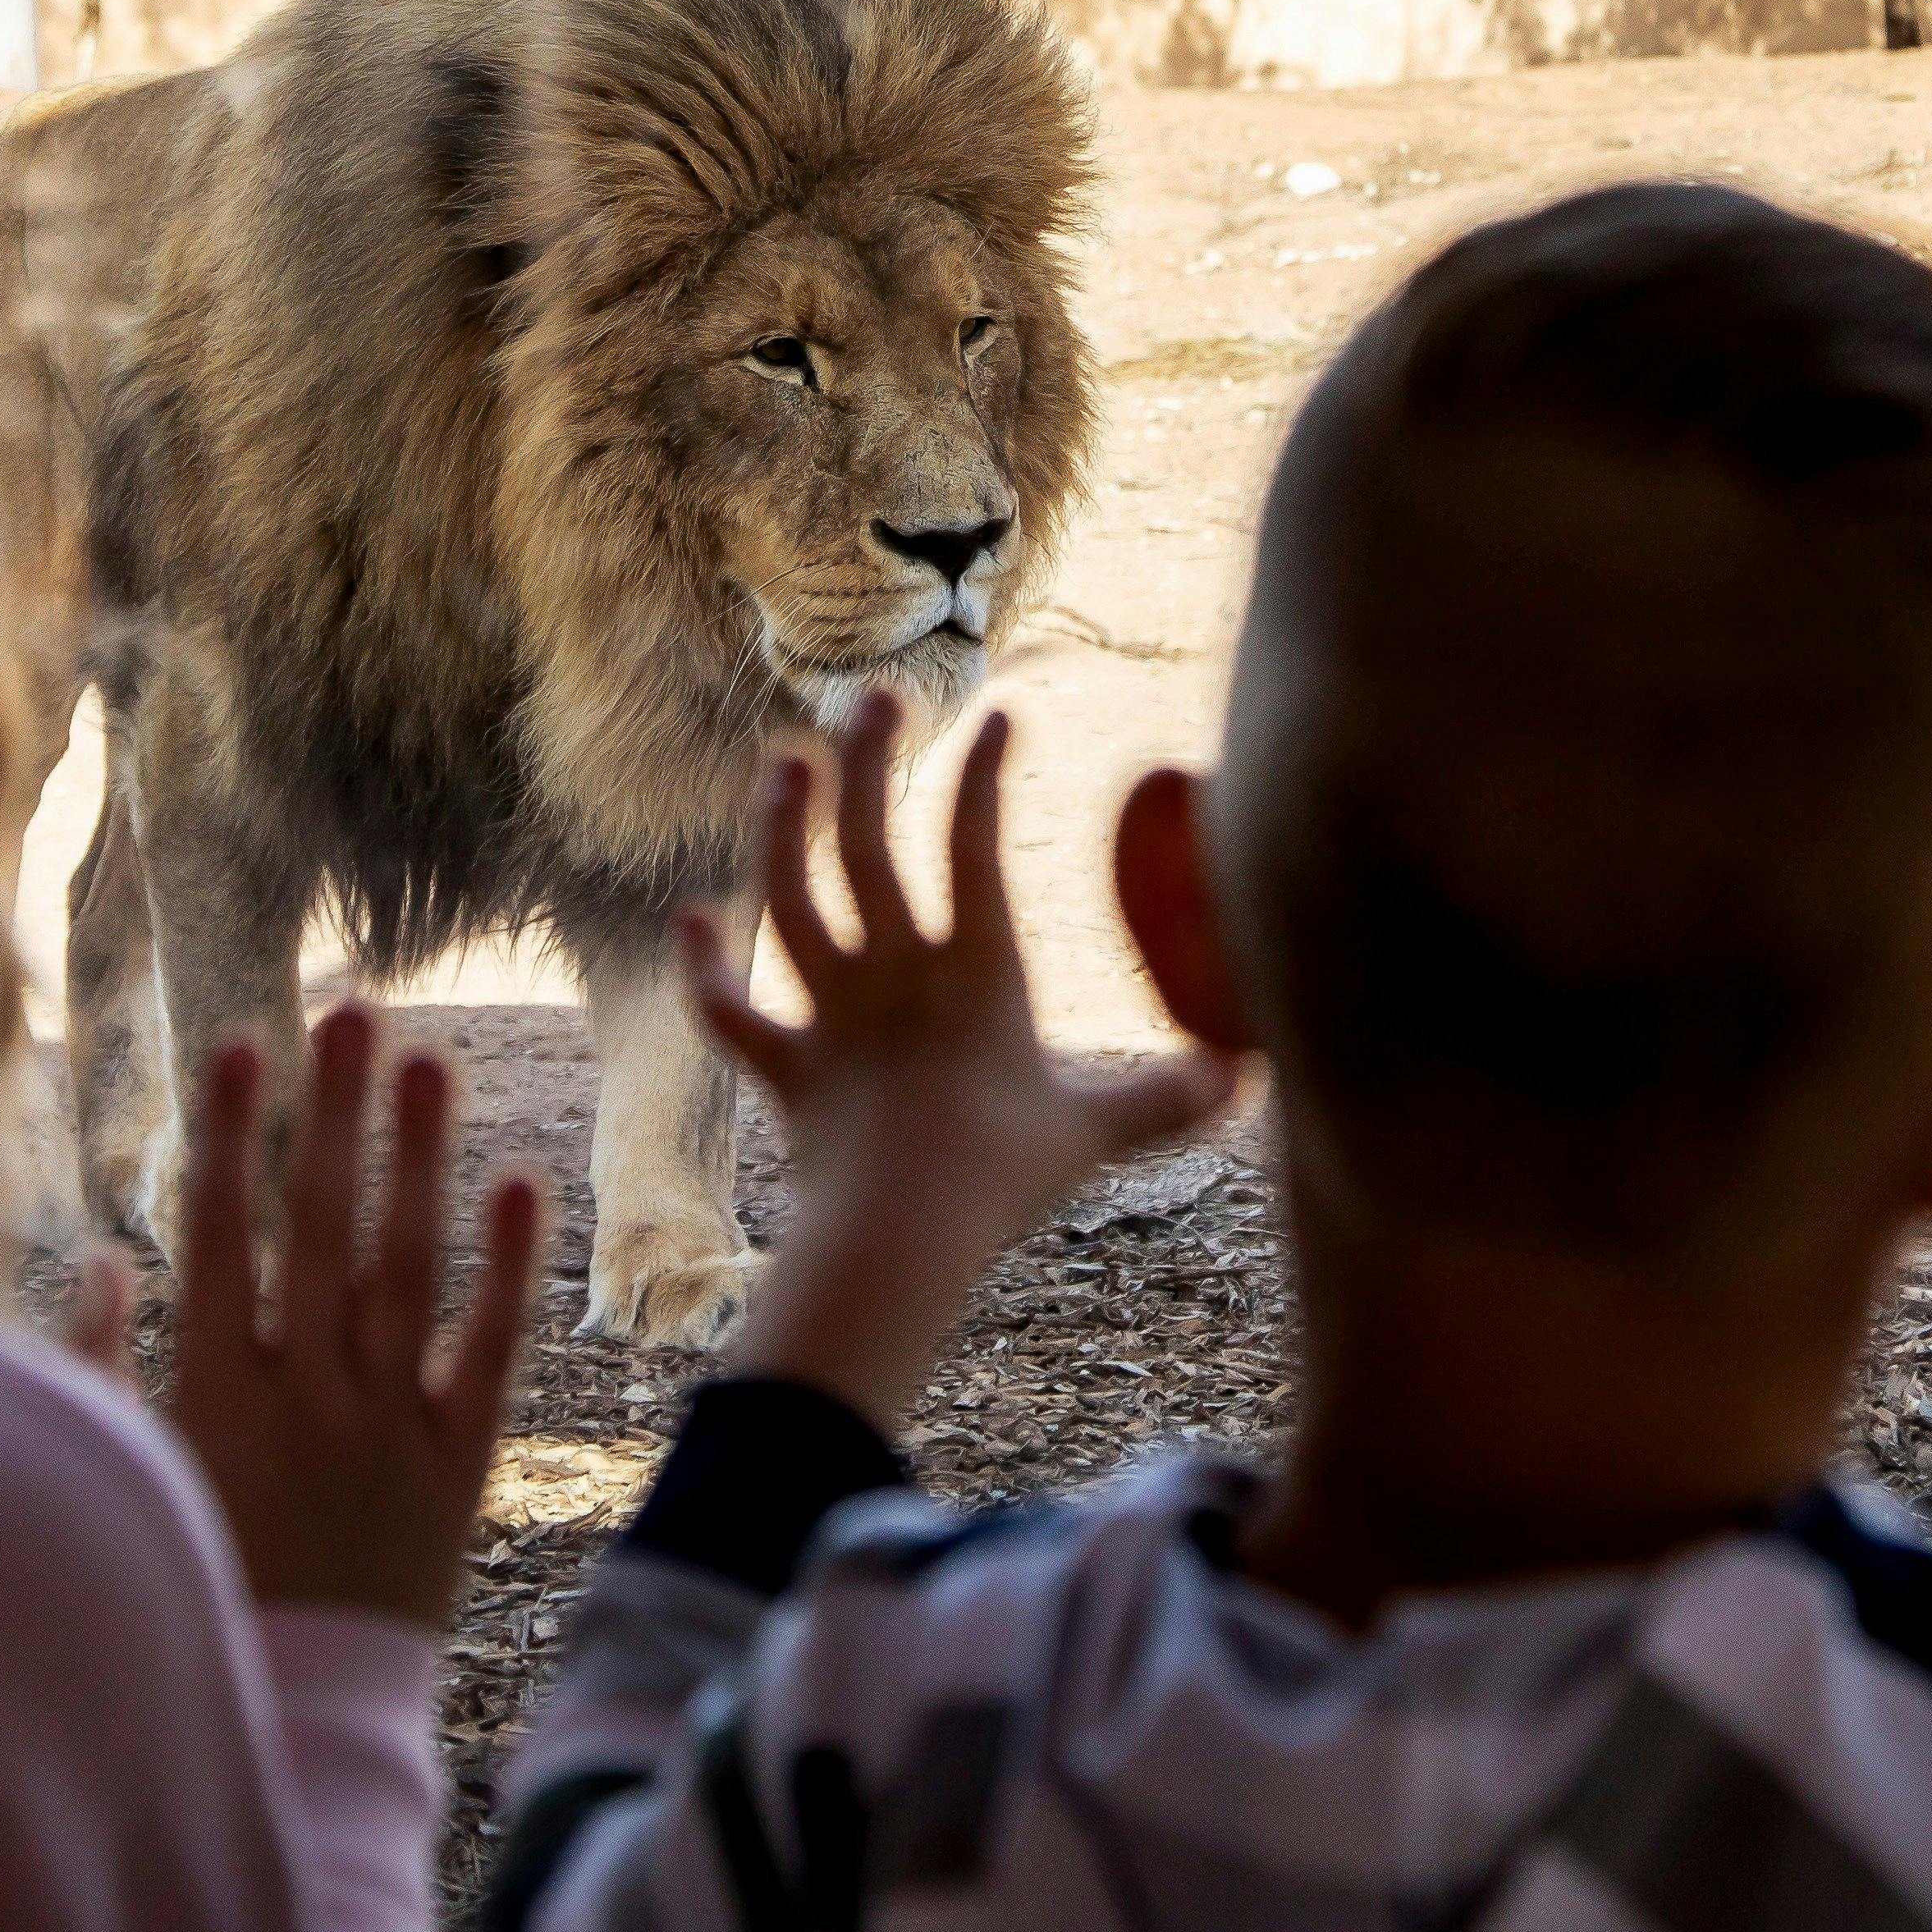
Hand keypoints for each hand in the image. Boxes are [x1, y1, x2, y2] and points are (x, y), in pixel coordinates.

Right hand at [153, 1003, 546, 1628]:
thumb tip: (101, 1257)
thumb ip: (99, 1373)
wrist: (294, 1734)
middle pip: (321, 1230)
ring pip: (408, 1272)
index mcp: (210, 1400)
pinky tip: (522, 1178)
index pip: (218, 1237)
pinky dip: (507, 1270)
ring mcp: (386, 1431)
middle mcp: (303, 1401)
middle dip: (335, 1114)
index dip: (227, 1133)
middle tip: (354, 1011)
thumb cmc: (191, 1602)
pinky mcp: (459, 1471)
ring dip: (421, 1160)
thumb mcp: (123, 1487)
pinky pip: (490, 1356)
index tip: (237, 1038)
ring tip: (434, 1061)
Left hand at [683, 693, 1236, 1427]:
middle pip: (868, 842)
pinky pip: (730, 1012)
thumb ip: (1162, 1099)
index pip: (973, 843)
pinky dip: (705, 971)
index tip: (1000, 711)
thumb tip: (1240, 1081)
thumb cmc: (1004, 1175)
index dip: (984, 771)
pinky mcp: (785, 1068)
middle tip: (875, 698)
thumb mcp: (1096, 1131)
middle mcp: (893, 971)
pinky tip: (691, 923)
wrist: (900, 1232)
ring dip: (779, 829)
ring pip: (790, 899)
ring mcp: (831, 1013)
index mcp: (973, 968)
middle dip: (869, 760)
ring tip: (783, 766)